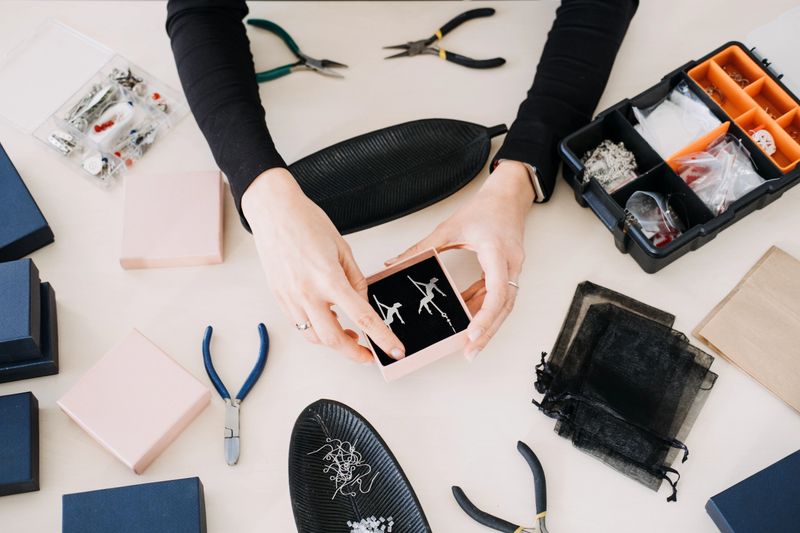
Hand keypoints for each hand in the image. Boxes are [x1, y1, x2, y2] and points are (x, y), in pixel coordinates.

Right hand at [242, 167, 404, 362]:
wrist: (274, 211)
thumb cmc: (306, 222)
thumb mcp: (342, 248)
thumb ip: (355, 279)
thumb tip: (362, 301)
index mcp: (329, 279)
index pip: (362, 317)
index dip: (382, 338)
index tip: (394, 350)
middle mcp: (307, 293)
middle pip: (333, 339)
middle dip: (354, 353)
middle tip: (369, 355)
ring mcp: (290, 297)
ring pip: (314, 337)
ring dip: (334, 342)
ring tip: (350, 336)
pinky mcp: (279, 297)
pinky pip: (300, 325)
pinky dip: (316, 330)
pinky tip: (328, 322)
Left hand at [386, 160, 533, 359]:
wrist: (508, 196)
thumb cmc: (484, 208)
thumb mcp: (449, 227)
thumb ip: (422, 248)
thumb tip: (396, 264)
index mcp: (497, 252)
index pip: (497, 291)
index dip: (485, 316)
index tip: (471, 334)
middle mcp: (510, 264)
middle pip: (504, 307)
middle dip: (488, 331)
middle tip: (470, 351)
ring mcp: (513, 269)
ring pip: (504, 305)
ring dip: (487, 324)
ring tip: (468, 343)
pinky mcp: (510, 271)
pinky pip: (500, 296)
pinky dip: (485, 308)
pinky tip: (469, 315)